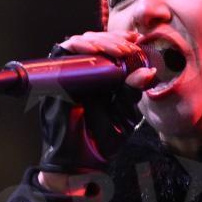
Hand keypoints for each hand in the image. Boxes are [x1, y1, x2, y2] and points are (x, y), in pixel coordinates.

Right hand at [38, 31, 155, 176]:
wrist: (80, 163)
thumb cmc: (101, 141)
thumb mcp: (124, 115)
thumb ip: (132, 93)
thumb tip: (147, 71)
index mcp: (100, 80)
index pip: (107, 50)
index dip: (119, 40)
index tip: (134, 41)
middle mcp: (83, 75)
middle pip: (94, 41)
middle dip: (112, 39)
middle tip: (127, 48)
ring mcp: (68, 76)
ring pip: (78, 43)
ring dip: (98, 40)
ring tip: (116, 50)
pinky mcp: (54, 80)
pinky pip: (61, 54)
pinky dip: (77, 46)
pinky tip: (95, 50)